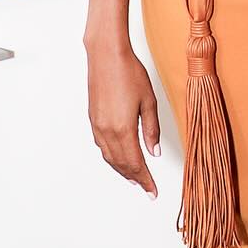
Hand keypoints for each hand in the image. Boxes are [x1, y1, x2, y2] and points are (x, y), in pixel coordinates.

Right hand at [85, 34, 160, 196]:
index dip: (145, 180)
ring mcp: (97, 126)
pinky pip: (102, 146)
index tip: (152, 192)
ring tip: (134, 178)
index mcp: (123, 129)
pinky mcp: (93, 119)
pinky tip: (119, 157)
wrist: (106, 55)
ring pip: (110, 157)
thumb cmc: (129, 73)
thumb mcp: (149, 101)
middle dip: (135, 178)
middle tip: (147, 189)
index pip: (135, 164)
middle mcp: (107, 131)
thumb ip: (151, 130)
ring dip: (122, 170)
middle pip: (121, 164)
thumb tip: (153, 152)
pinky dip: (112, 157)